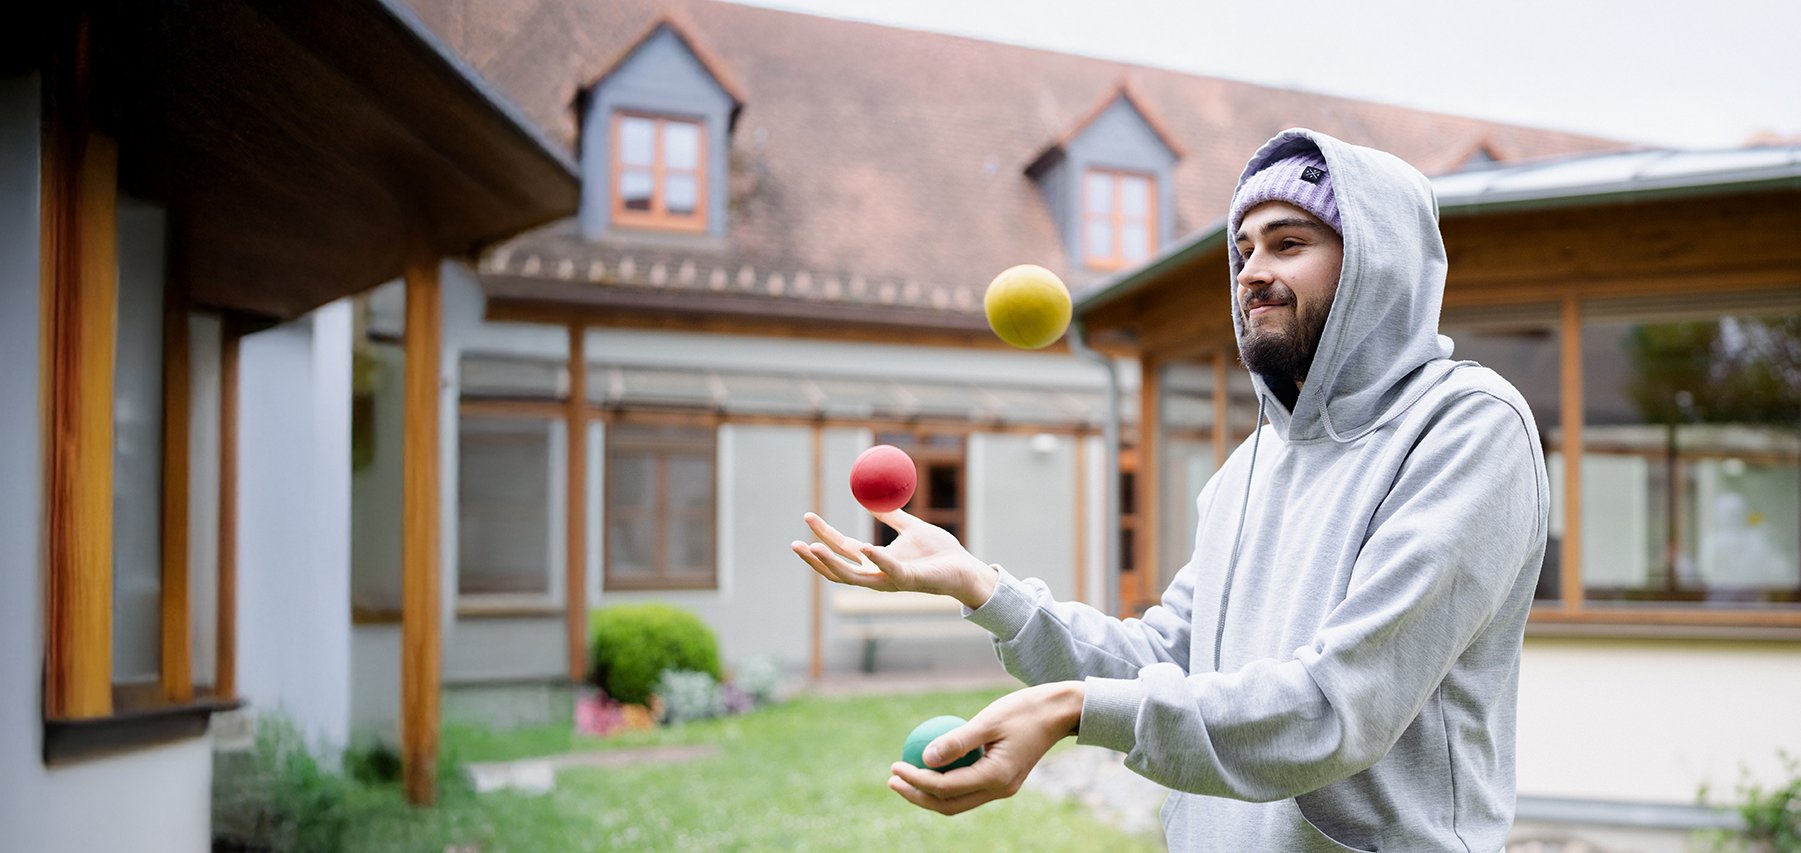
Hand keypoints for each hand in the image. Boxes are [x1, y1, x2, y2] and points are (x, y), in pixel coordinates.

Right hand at [790, 510, 995, 608]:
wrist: (966, 568)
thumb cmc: (940, 552)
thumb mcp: (911, 528)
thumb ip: (891, 515)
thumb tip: (873, 497)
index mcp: (876, 561)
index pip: (842, 548)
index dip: (823, 534)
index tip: (807, 516)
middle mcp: (878, 575)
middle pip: (838, 568)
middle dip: (815, 557)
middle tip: (795, 542)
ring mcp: (892, 580)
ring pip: (853, 577)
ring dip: (832, 563)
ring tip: (813, 547)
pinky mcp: (910, 580)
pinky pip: (890, 570)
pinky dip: (877, 560)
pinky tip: (865, 548)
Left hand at [887, 681, 1084, 814]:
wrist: (1060, 712)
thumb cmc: (1025, 710)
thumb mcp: (988, 720)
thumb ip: (957, 741)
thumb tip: (923, 756)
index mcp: (996, 777)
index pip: (944, 787)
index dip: (915, 780)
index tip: (895, 766)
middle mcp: (999, 789)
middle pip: (948, 804)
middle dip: (916, 796)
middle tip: (892, 779)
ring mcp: (1002, 788)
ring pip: (958, 801)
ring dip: (929, 793)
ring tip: (904, 777)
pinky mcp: (1003, 780)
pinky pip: (968, 788)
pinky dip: (946, 783)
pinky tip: (929, 766)